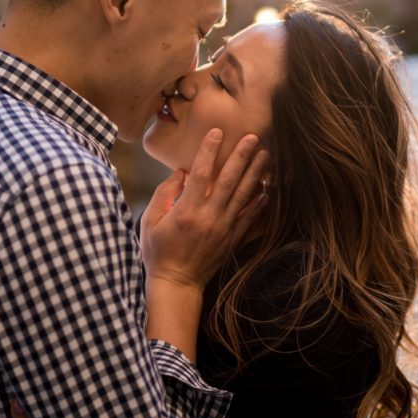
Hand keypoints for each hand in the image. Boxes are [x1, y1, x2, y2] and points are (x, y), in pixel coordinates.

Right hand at [141, 129, 268, 291]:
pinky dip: (259, 204)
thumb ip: (164, 193)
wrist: (177, 283)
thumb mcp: (150, 220)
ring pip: (244, 196)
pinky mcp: (232, 240)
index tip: (217, 133)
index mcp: (187, 211)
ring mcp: (224, 229)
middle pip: (229, 180)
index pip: (201, 173)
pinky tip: (267, 191)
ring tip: (264, 155)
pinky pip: (250, 219)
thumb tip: (181, 172)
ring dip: (255, 174)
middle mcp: (209, 218)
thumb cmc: (158, 251)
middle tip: (252, 136)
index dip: (209, 151)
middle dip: (241, 156)